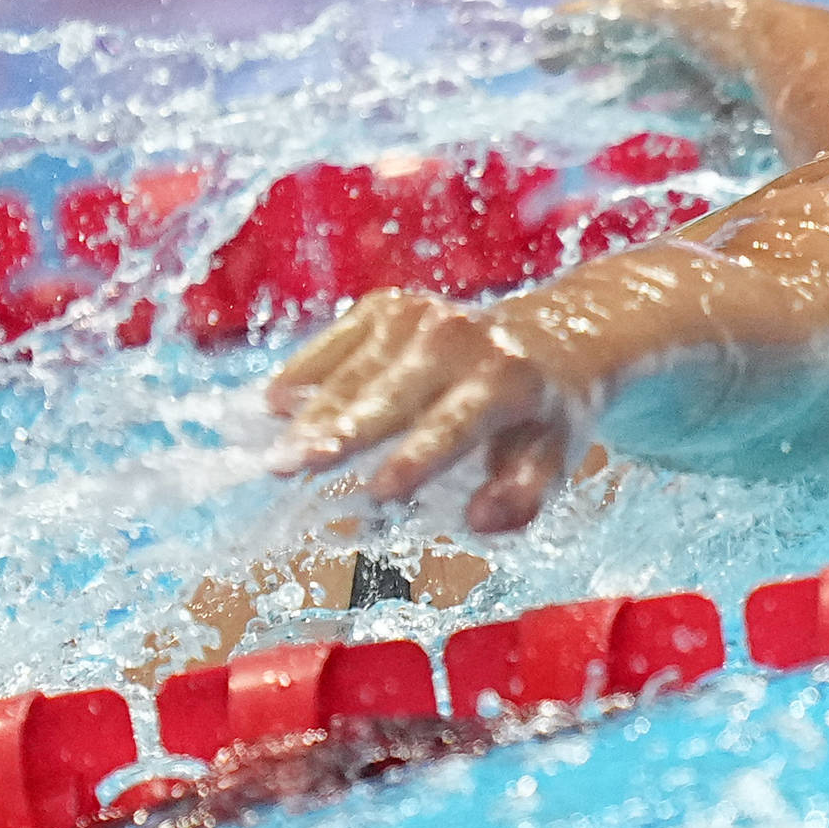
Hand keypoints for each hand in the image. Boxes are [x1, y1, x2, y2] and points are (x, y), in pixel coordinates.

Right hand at [264, 290, 581, 532]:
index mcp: (507, 380)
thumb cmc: (543, 416)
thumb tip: (479, 520)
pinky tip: (273, 404)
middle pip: (388, 396)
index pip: (453, 426)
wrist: (550, 337)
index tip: (380, 491)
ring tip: (272, 454)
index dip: (417, 459)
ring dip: (309, 414)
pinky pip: (336, 344)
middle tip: (288, 467)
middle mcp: (461, 339)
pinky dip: (305, 373)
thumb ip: (523, 495)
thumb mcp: (555, 459)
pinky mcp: (388, 307)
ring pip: (353, 373)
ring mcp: (420, 316)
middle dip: (339, 433)